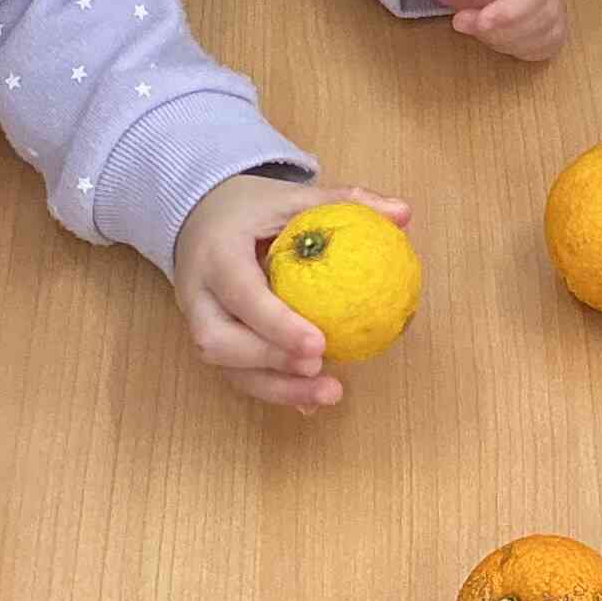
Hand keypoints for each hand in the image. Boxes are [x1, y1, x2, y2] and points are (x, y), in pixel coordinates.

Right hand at [172, 174, 409, 409]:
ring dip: (275, 388)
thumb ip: (345, 202)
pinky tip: (311, 403)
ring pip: (225, 367)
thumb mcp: (293, 197)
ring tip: (326, 393)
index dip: (275, 323)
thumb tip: (402, 213)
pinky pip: (237, 374)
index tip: (319, 344)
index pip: (239, 292)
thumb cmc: (251, 209)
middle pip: (217, 341)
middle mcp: (199, 293)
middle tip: (318, 367)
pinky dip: (274, 391)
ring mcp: (199, 321)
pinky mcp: (212, 340)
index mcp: (217, 252)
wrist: (199, 216)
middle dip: (269, 362)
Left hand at [401, 0, 567, 61]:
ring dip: (511, 41)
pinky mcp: (529, 11)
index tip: (479, 21)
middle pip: (548, 11)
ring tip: (473, 26)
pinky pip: (544, 41)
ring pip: (550, 31)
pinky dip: (520, 48)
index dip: (515, 10)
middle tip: (463, 21)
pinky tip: (490, 37)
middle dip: (506, 29)